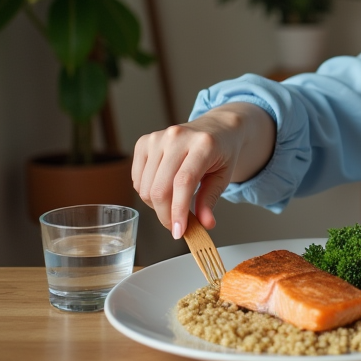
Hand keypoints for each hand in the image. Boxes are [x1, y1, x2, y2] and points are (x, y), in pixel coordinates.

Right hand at [131, 102, 274, 238]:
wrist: (217, 128)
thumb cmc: (221, 153)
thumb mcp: (224, 176)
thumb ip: (211, 199)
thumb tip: (205, 224)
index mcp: (203, 144)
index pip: (183, 182)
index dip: (178, 211)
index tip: (178, 232)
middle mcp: (177, 137)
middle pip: (160, 188)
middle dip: (166, 215)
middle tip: (176, 226)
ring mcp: (158, 138)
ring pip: (145, 187)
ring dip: (156, 205)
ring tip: (173, 203)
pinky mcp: (144, 141)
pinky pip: (137, 179)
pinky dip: (147, 192)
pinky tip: (163, 189)